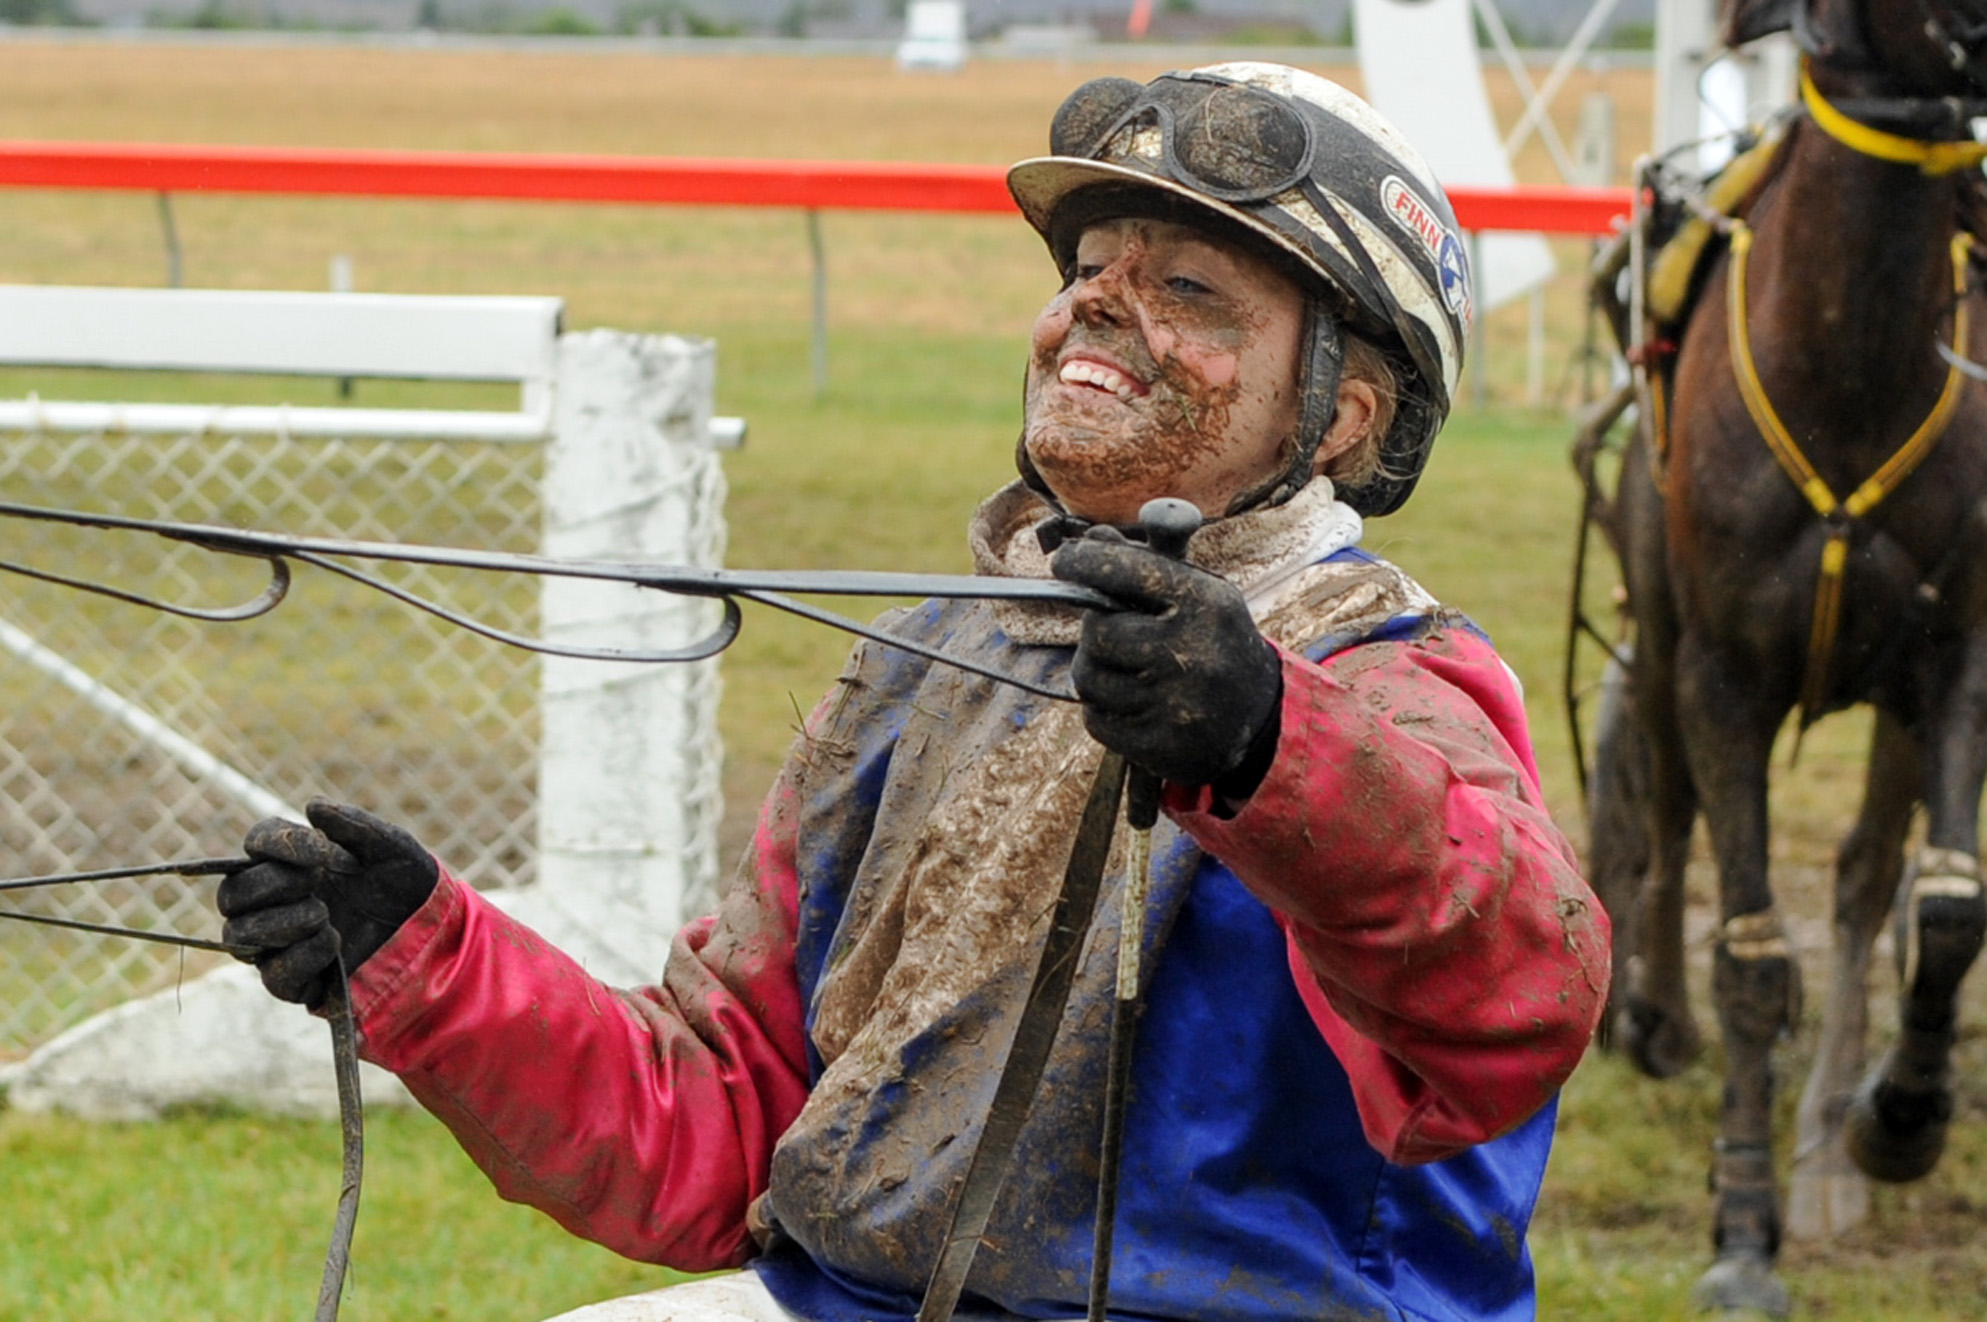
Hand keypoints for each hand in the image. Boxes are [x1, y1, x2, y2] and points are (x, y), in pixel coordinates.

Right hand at [217, 798, 438, 1008]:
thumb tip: (313, 806)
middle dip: (272, 884)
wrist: (437, 932)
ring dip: (280, 922)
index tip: (320, 850)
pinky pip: (273, 977)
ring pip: (239, 937)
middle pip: (232, 894)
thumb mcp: (393, 848)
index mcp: (295, 863)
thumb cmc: (408, 884)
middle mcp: (278, 902)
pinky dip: (300, 958)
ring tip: (326, 915)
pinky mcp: (298, 982)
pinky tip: (334, 943)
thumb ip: (355, 826)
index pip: (255, 845)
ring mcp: (284, 944)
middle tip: (316, 881)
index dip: (273, 843)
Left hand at [1051, 527, 1282, 789]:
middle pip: (1098, 631)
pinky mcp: (1158, 745)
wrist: (1257, 718)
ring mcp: (1174, 704)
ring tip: (1126, 668)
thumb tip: (1090, 538)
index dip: (1084, 562)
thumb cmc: (1214, 642)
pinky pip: (1095, 719)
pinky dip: (1103, 709)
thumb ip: (1146, 563)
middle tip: (1115, 631)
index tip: (1064, 560)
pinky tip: (1132, 701)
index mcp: (1205, 604)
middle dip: (1096, 629)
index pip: (1124, 571)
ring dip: (1096, 670)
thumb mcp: (1198, 593)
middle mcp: (1191, 652)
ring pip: (1088, 678)